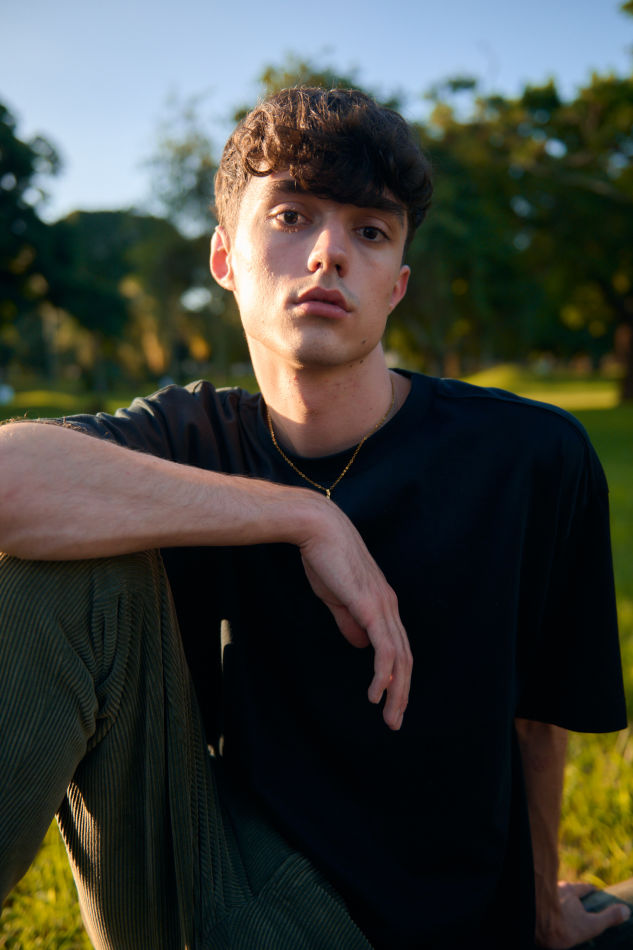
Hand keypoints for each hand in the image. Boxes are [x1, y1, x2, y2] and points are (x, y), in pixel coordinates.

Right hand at [297, 501, 411, 730]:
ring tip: (390, 717)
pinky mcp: (371, 607)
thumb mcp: (337, 597)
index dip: (397, 675)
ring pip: (399, 658)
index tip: (390, 700)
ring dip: (397, 691)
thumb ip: (349, 621)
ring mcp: (382, 606)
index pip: (397, 646)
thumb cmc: (324, 557)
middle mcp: (388, 606)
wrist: (317, 528)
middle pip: (405, 656)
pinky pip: (385, 649)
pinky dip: (384, 674)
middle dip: (402, 692)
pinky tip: (377, 693)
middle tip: (395, 720)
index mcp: (381, 603)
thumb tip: (361, 646)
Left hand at [537, 882, 630, 947]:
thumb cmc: (562, 923)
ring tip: (556, 911)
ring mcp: (539, 891)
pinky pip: (538, 901)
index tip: (595, 893)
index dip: (591, 890)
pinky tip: (541, 914)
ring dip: (554, 900)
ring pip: (551, 894)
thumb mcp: (589, 924)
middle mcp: (554, 886)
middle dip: (571, 895)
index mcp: (569, 890)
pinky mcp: (530, 899)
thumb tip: (626, 911)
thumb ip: (607, 917)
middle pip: (566, 889)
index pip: (583, 887)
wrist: (530, 922)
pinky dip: (541, 906)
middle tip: (576, 904)